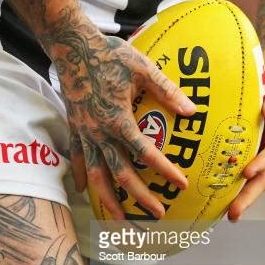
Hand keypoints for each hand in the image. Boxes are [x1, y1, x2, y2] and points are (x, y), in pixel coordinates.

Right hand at [52, 10, 195, 219]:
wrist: (72, 45)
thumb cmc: (109, 54)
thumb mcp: (142, 68)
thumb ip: (166, 91)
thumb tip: (192, 110)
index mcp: (118, 119)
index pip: (145, 153)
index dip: (165, 170)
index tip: (182, 184)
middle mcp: (99, 132)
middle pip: (120, 173)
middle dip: (139, 197)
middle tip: (157, 214)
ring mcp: (84, 132)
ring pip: (95, 174)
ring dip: (108, 199)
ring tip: (118, 219)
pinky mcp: (73, 128)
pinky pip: (75, 158)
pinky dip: (79, 176)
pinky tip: (83, 192)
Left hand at [228, 45, 264, 220]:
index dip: (262, 163)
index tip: (246, 173)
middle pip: (263, 175)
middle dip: (249, 196)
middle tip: (233, 214)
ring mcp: (258, 145)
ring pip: (249, 176)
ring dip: (237, 195)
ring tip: (221, 214)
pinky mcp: (245, 143)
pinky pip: (234, 163)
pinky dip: (225, 178)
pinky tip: (206, 191)